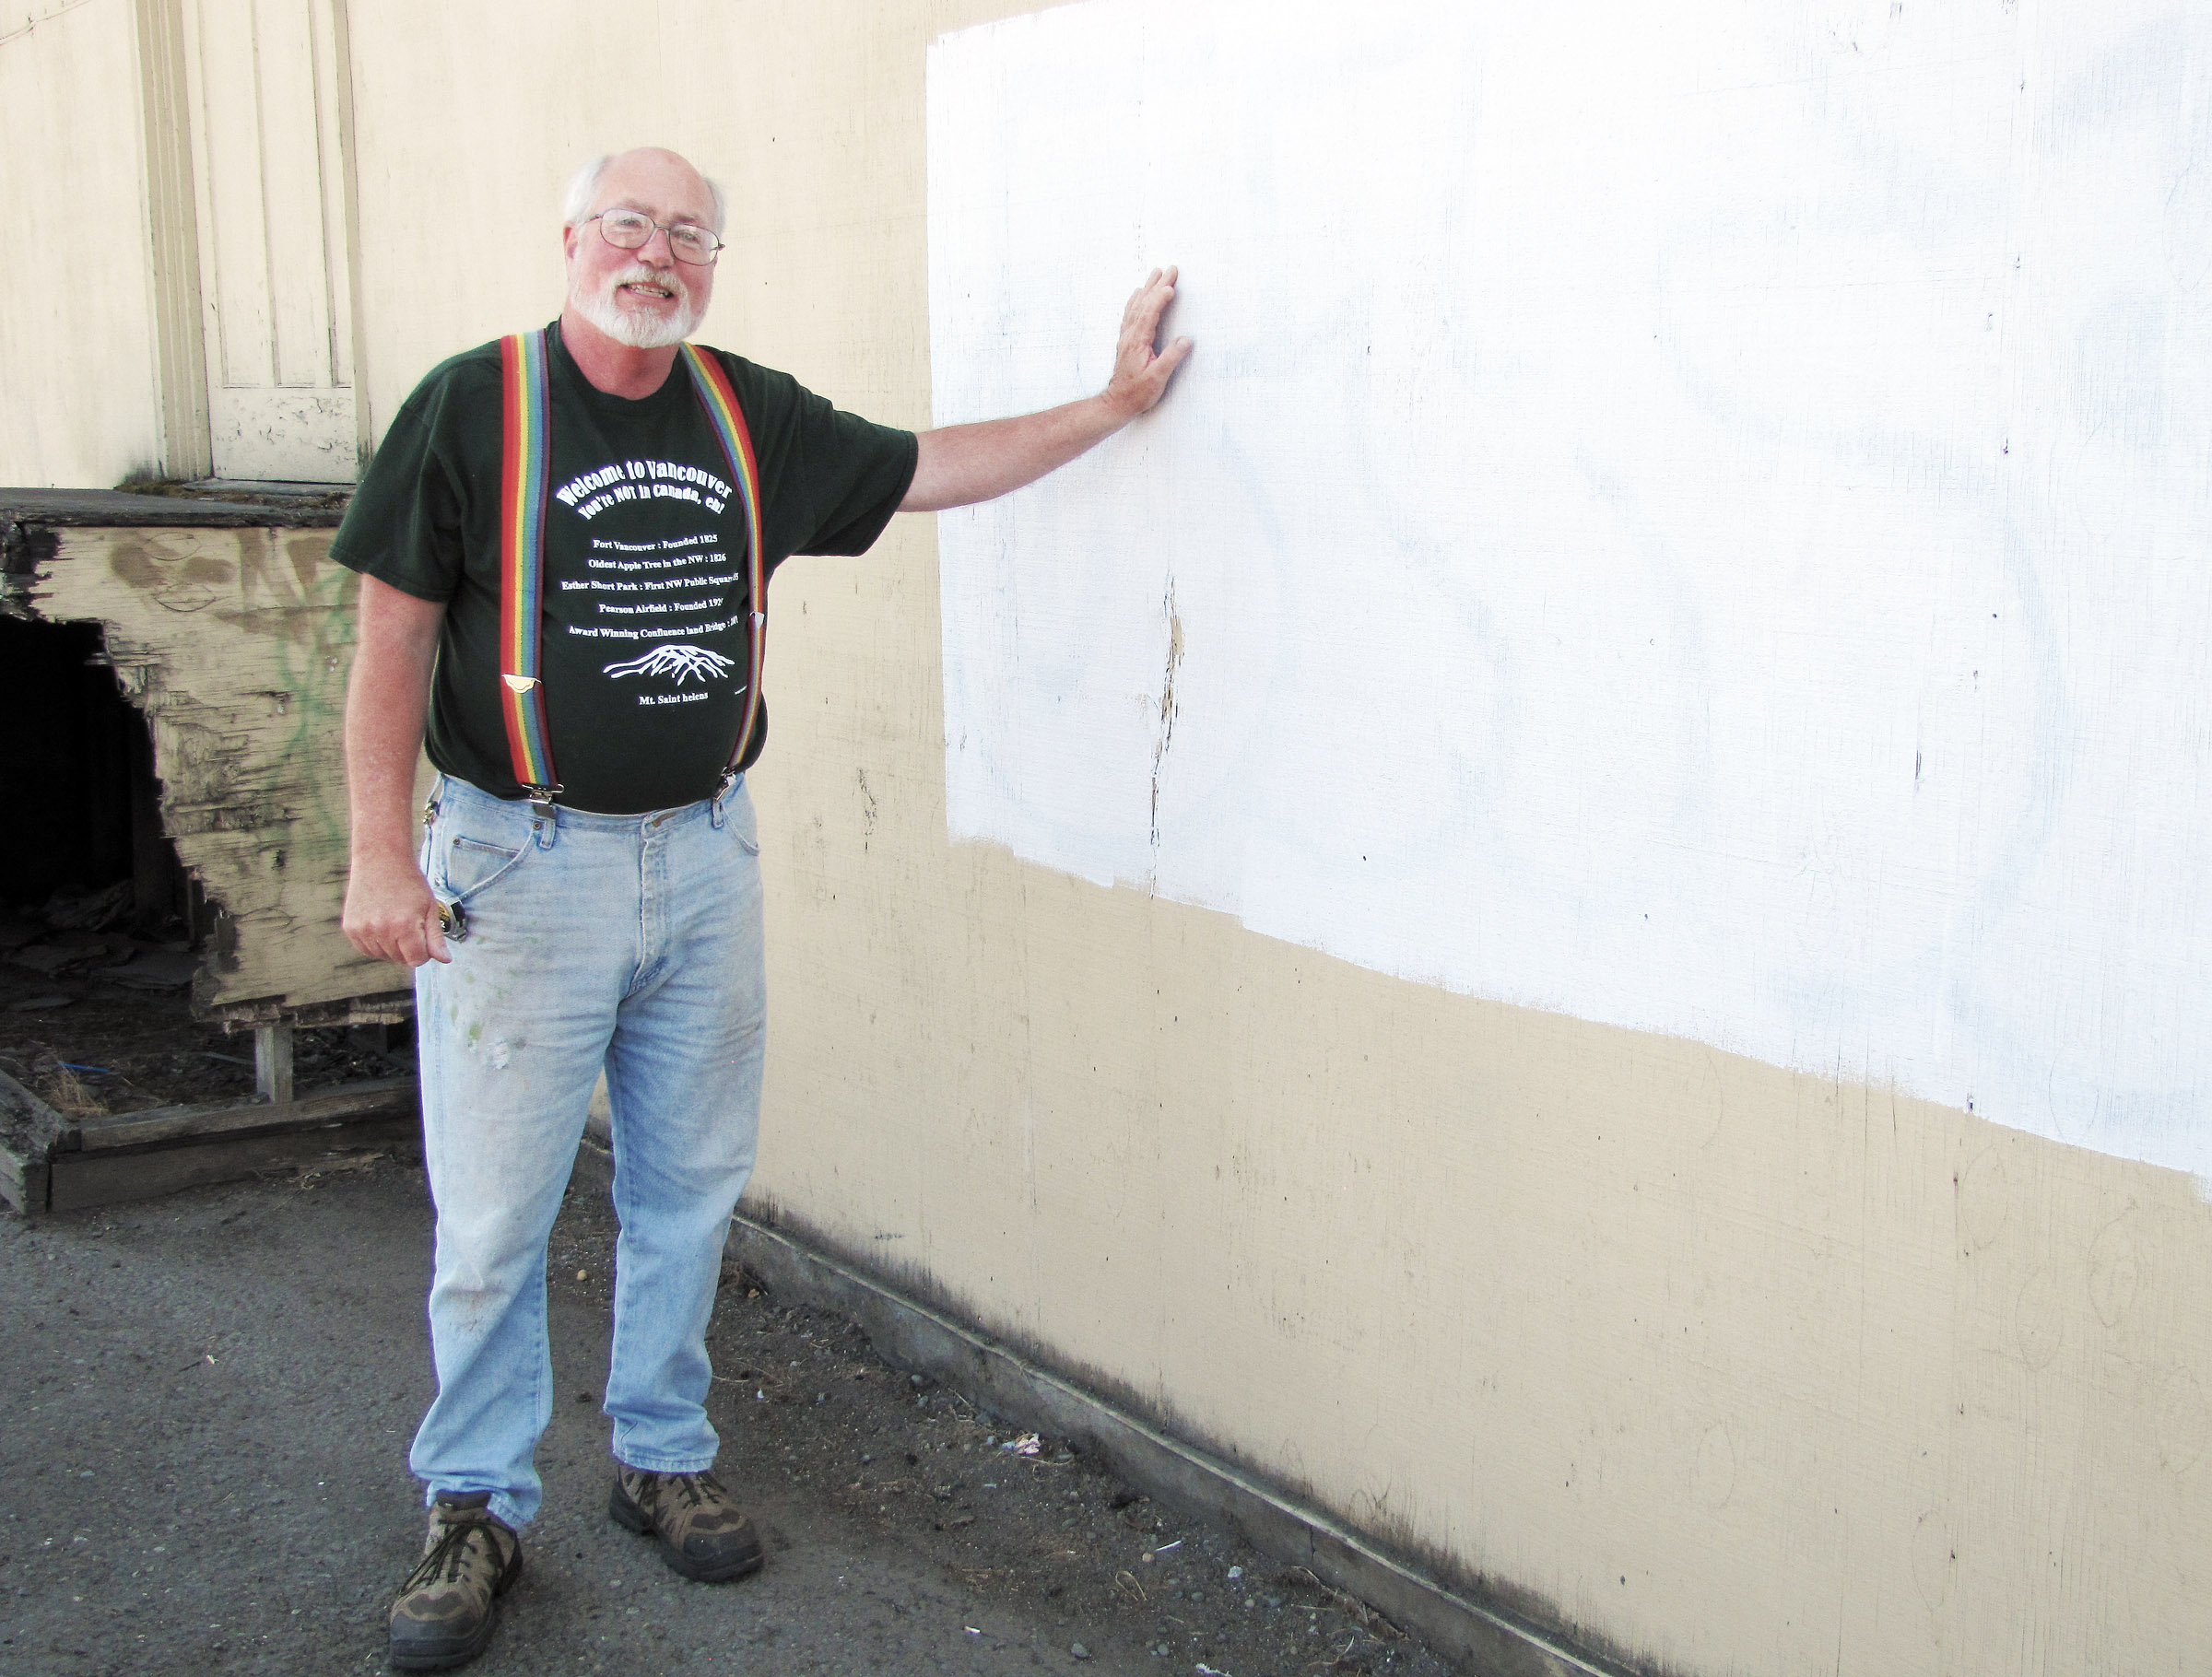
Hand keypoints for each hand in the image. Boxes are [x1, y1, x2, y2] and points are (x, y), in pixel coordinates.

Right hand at [341, 852, 450, 966]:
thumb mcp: (429, 907)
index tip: (423, 936)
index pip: (416, 960)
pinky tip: (381, 923)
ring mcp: (362, 930)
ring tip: (394, 920)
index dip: (424, 952)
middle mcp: (381, 931)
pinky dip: (375, 943)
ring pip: (383, 955)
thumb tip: (444, 960)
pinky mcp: (350, 928)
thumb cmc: (408, 882)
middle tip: (408, 922)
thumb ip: (436, 937)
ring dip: (391, 947)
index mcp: (403, 927)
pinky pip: (366, 949)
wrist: (380, 859)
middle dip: (409, 948)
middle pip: (400, 959)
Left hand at [1102, 267, 1192, 419]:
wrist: (1118, 402)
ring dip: (1147, 287)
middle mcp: (1130, 334)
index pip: (1149, 313)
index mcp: (1138, 341)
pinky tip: (1138, 293)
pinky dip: (1137, 299)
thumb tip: (1185, 340)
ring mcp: (1127, 336)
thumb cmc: (1138, 393)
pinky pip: (1131, 312)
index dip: (1160, 298)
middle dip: (1157, 284)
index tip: (1170, 285)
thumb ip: (1171, 358)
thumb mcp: (1158, 378)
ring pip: (1137, 305)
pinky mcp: (1127, 340)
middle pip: (1144, 303)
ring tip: (1156, 272)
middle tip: (1170, 269)